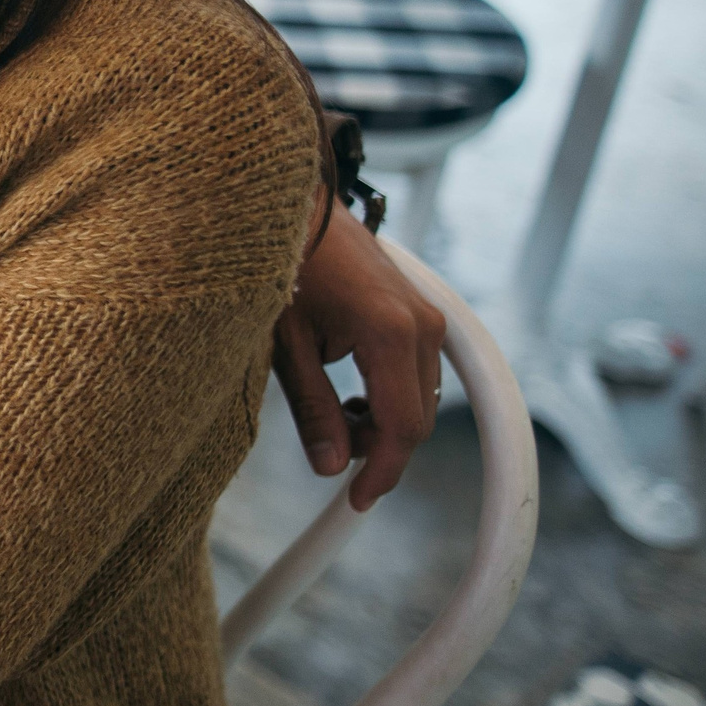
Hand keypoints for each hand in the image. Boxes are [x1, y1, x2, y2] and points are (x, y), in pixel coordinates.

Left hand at [273, 204, 445, 509]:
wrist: (297, 205)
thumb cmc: (280, 264)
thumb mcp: (284, 343)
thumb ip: (312, 407)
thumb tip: (332, 466)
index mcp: (391, 334)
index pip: (402, 428)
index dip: (380, 473)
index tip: (355, 500)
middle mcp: (421, 325)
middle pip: (416, 418)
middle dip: (378, 447)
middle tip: (331, 453)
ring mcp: (425, 314)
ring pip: (419, 397)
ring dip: (383, 420)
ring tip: (333, 414)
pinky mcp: (418, 310)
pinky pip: (417, 371)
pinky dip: (390, 393)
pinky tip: (350, 391)